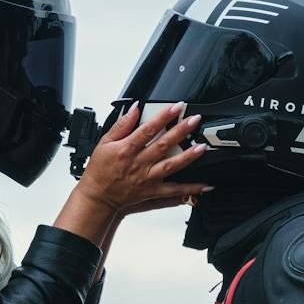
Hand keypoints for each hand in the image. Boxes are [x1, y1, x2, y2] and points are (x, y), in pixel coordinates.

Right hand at [71, 103, 211, 214]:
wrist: (98, 197)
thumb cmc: (100, 170)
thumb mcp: (104, 143)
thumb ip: (121, 125)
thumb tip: (135, 109)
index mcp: (126, 149)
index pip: (148, 129)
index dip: (163, 116)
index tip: (177, 107)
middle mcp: (138, 164)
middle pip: (163, 145)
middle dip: (180, 131)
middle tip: (194, 120)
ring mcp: (147, 178)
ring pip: (171, 166)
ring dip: (188, 156)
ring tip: (202, 147)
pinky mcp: (152, 191)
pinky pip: (174, 190)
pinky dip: (191, 188)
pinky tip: (205, 184)